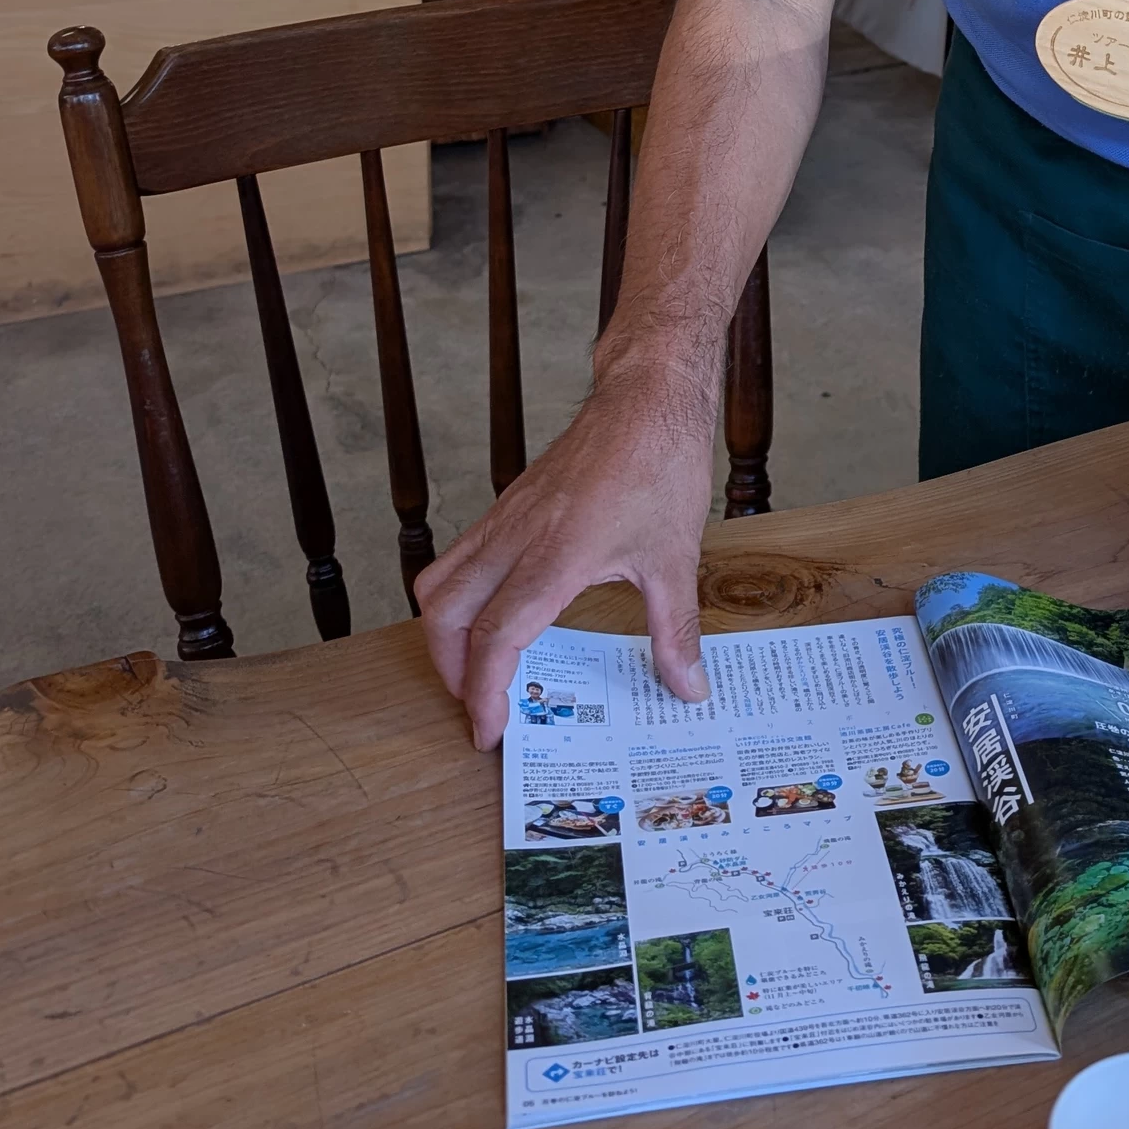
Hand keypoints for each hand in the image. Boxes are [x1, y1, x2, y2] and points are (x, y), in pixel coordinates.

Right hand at [417, 357, 717, 748]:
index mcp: (556, 556)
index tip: (489, 731)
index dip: (482, 692)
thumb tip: (689, 688)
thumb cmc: (660, 466)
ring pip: (439, 580)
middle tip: (480, 706)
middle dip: (449, 669)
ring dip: (445, 632)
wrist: (647, 397)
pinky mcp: (508, 506)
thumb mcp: (677, 559)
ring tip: (476, 668)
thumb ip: (676, 631)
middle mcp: (517, 537)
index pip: (495, 637)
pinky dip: (461, 597)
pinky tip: (498, 615)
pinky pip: (461, 557)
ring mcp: (506, 518)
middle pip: (444, 612)